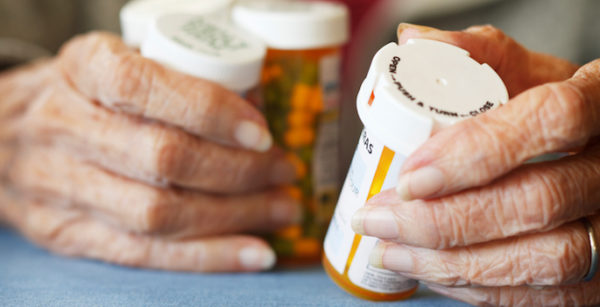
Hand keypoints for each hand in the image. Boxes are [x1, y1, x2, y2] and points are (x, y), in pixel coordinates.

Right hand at [0, 32, 299, 271]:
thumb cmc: (84, 94)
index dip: (211, 111)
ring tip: (283, 211)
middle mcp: (65, 127)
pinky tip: (254, 253)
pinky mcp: (67, 234)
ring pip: (159, 214)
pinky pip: (144, 254)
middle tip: (285, 172)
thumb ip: (180, 79)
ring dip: (235, 217)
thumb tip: (259, 111)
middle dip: (239, 171)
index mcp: (84, 69)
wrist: (3, 134)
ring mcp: (62, 187)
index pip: (146, 88)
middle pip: (163, 159)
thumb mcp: (120, 63)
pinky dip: (208, 256)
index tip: (263, 131)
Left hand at [351, 24, 599, 305]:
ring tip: (390, 249)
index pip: (550, 119)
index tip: (410, 174)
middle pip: (537, 201)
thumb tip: (411, 43)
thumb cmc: (553, 110)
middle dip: (442, 219)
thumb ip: (475, 55)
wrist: (597, 156)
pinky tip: (430, 271)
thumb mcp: (527, 72)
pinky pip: (542, 295)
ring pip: (541, 259)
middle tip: (378, 217)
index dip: (476, 151)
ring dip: (451, 262)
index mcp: (598, 102)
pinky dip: (476, 289)